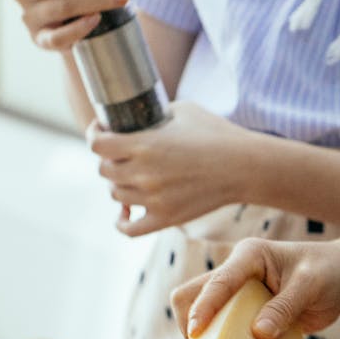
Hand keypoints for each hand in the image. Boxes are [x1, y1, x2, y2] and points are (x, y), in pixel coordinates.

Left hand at [87, 101, 251, 235]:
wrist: (244, 166)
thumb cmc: (217, 133)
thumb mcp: (182, 110)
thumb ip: (154, 114)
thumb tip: (137, 118)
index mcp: (144, 144)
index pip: (97, 145)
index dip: (94, 134)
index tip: (101, 129)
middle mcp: (143, 174)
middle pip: (103, 170)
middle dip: (108, 159)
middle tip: (119, 152)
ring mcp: (153, 199)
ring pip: (115, 195)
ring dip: (118, 184)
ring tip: (129, 176)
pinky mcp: (166, 218)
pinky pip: (129, 228)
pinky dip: (121, 221)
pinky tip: (123, 213)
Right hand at [171, 236, 339, 338]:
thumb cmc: (328, 272)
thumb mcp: (311, 286)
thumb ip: (284, 308)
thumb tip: (259, 334)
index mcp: (249, 256)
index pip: (218, 281)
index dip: (204, 307)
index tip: (196, 333)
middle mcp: (237, 273)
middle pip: (193, 294)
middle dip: (191, 322)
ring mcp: (238, 294)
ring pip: (204, 314)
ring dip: (207, 338)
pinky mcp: (244, 314)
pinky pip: (224, 331)